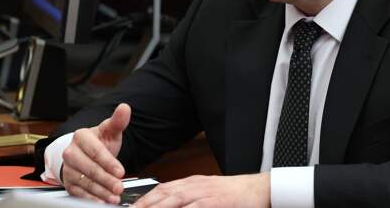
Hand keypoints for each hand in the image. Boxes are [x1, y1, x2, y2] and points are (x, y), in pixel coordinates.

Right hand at [61, 103, 130, 203]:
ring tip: (114, 197)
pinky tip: (102, 202)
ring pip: (84, 182)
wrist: (88, 153)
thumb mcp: (110, 131)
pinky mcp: (67, 182)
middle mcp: (70, 152)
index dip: (109, 162)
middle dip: (106, 179)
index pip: (96, 151)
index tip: (121, 171)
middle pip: (89, 168)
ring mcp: (68, 168)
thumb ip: (118, 121)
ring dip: (100, 192)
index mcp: (81, 136)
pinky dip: (91, 199)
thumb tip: (125, 107)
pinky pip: (78, 192)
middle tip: (119, 187)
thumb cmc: (101, 141)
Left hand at [131, 173, 269, 207]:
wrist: (259, 189)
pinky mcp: (215, 202)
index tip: (130, 207)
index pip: (161, 189)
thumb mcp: (208, 194)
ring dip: (156, 207)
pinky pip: (195, 207)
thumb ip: (190, 200)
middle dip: (143, 204)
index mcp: (192, 183)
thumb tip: (171, 203)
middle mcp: (195, 186)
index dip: (144, 199)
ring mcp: (204, 193)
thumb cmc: (234, 195)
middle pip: (163, 194)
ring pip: (174, 199)